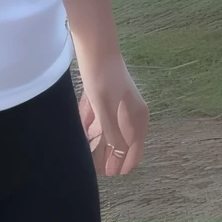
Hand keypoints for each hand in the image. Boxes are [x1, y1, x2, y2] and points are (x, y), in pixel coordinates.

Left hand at [78, 53, 148, 175]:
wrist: (95, 46)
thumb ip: (112, 133)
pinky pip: (100, 117)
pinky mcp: (105, 96)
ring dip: (101, 142)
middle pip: (123, 140)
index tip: (114, 175)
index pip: (134, 147)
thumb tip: (118, 155)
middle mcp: (130, 112)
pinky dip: (93, 126)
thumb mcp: (106, 109)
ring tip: (91, 157)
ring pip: (110, 129)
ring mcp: (118, 103)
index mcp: (137, 116)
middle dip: (113, 155)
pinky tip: (84, 133)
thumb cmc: (102, 78)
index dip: (125, 162)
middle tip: (103, 172)